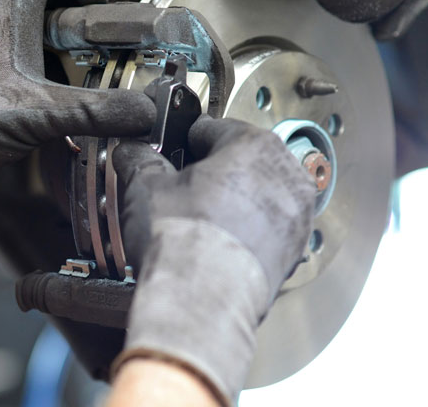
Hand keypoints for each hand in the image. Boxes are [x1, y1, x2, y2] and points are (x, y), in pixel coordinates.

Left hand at [0, 0, 154, 266]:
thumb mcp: (35, 112)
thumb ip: (93, 110)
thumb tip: (144, 111)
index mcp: (7, 20)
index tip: (109, 6)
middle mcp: (2, 35)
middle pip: (52, 12)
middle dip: (88, 26)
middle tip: (120, 47)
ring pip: (46, 48)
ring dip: (76, 60)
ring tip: (111, 79)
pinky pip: (39, 81)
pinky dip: (63, 91)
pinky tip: (82, 112)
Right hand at [110, 117, 316, 403]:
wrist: (201, 299)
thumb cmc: (183, 240)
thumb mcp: (144, 186)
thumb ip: (139, 160)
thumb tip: (132, 152)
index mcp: (252, 145)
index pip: (214, 128)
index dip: (185, 141)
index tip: (173, 151)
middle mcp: (284, 174)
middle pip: (243, 161)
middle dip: (214, 172)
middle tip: (183, 188)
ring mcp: (295, 215)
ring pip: (259, 196)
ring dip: (233, 202)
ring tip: (199, 220)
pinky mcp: (294, 252)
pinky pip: (267, 229)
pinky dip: (246, 232)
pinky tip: (215, 245)